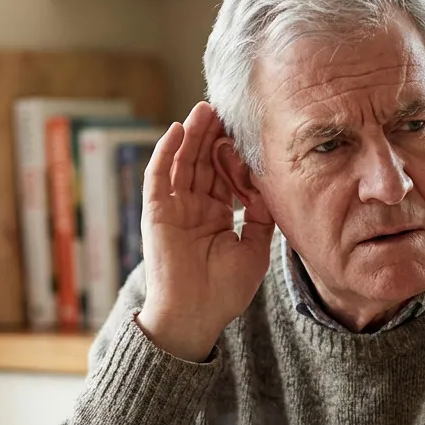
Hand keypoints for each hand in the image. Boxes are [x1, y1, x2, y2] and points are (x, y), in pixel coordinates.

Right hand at [136, 102, 274, 361]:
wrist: (195, 316)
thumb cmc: (224, 292)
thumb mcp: (255, 250)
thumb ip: (262, 217)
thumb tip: (267, 185)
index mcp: (216, 218)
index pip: (225, 176)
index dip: (235, 154)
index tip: (249, 132)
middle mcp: (194, 209)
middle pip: (204, 162)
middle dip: (214, 135)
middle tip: (226, 108)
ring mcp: (173, 209)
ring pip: (183, 162)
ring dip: (193, 135)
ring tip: (206, 108)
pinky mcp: (156, 212)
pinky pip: (159, 176)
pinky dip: (167, 151)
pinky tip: (178, 129)